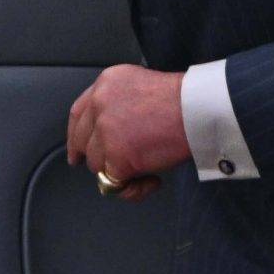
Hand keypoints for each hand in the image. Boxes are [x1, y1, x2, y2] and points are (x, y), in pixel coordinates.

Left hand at [67, 65, 188, 203]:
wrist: (197, 110)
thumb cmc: (184, 100)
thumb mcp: (141, 85)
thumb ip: (121, 102)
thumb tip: (116, 130)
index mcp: (105, 84)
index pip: (78, 114)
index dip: (76, 136)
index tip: (77, 152)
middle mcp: (99, 106)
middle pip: (84, 142)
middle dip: (97, 159)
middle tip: (115, 168)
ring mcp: (105, 132)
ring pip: (97, 165)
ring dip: (120, 171)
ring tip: (147, 169)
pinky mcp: (117, 157)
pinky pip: (115, 184)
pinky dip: (135, 189)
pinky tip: (153, 180)